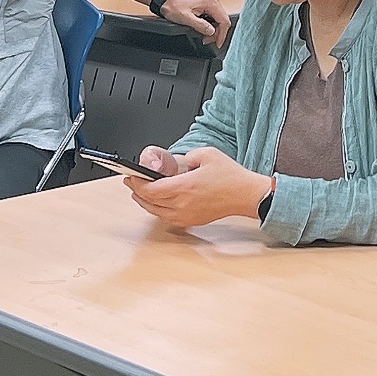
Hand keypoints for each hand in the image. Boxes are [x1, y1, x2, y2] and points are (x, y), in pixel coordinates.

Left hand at [123, 144, 268, 228]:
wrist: (245, 195)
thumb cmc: (230, 176)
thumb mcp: (205, 155)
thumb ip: (182, 158)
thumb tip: (166, 163)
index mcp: (184, 187)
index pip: (150, 189)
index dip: (137, 183)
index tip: (131, 176)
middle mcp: (183, 204)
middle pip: (149, 201)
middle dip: (136, 191)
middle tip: (131, 181)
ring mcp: (186, 215)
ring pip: (155, 212)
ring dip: (144, 202)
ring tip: (139, 192)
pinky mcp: (191, 221)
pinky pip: (166, 217)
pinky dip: (157, 210)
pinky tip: (156, 202)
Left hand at [156, 0, 231, 47]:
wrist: (168, 2)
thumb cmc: (175, 7)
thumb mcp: (186, 18)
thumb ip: (200, 25)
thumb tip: (212, 31)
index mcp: (211, 3)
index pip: (224, 21)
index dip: (222, 35)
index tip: (217, 43)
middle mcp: (214, 2)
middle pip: (224, 22)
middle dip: (218, 34)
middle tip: (207, 41)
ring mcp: (212, 5)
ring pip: (220, 22)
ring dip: (214, 32)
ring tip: (205, 38)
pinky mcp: (209, 8)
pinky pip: (215, 20)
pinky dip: (211, 28)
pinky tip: (204, 32)